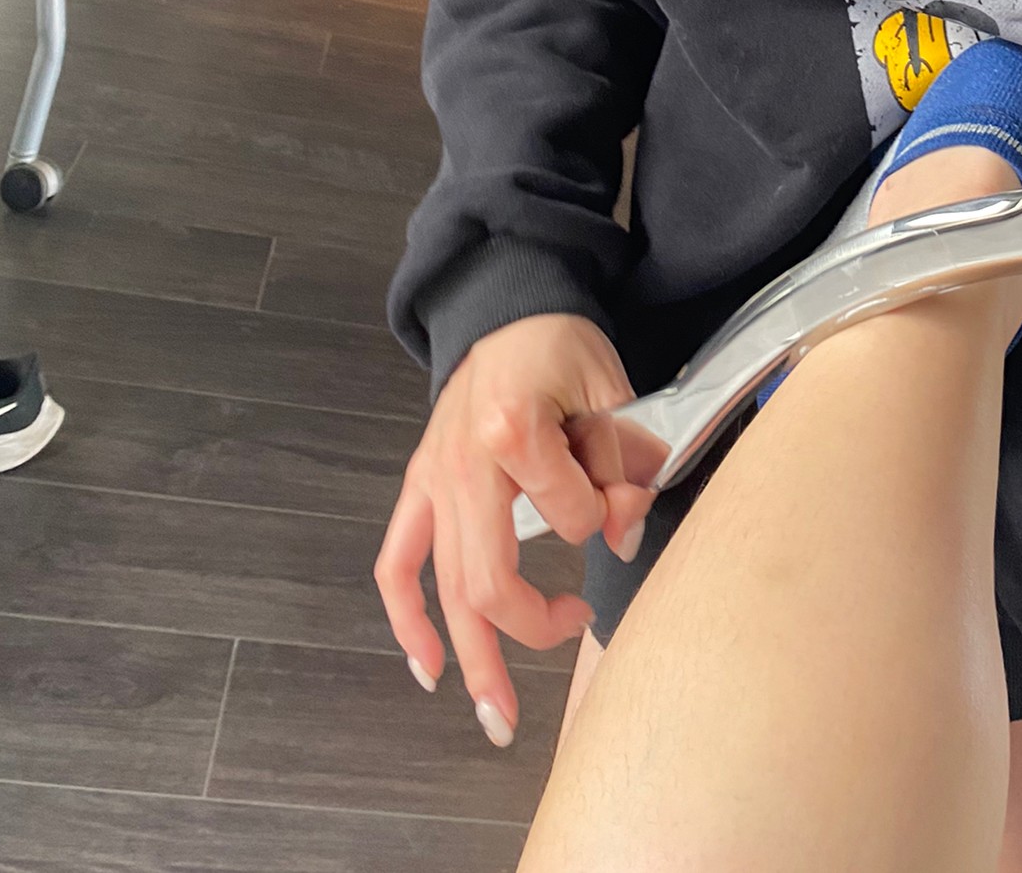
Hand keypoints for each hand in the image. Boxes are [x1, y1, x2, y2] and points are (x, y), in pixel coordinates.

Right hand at [375, 313, 653, 746]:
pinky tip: (427, 664)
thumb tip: (624, 533)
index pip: (567, 515)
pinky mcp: (418, 486)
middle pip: (488, 578)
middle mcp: (462, 464)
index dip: (606, 517)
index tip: (625, 501)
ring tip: (494, 716)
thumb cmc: (559, 344)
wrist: (506, 306)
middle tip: (568, 659)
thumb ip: (624, 461)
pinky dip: (406, 618)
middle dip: (529, 635)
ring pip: (444, 588)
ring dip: (468, 658)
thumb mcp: (610, 388)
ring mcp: (433, 479)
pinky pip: (396, 563)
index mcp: (512, 430)